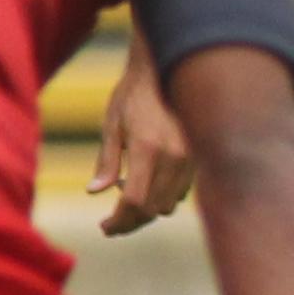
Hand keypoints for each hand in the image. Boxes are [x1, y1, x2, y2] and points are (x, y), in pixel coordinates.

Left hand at [89, 38, 197, 238]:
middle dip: (131, 222)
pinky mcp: (199, 156)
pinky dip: (165, 197)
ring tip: (128, 201)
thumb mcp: (113, 122)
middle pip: (153, 209)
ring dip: (148, 211)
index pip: (135, 201)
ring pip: (170, 204)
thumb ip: (106, 160)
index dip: (119, 221)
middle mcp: (173, 156)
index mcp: (148, 148)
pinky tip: (150, 185)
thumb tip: (94, 192)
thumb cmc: (134, 93)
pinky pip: (183, 191)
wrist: (167, 67)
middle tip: (112, 224)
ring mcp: (190, 157)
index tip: (104, 227)